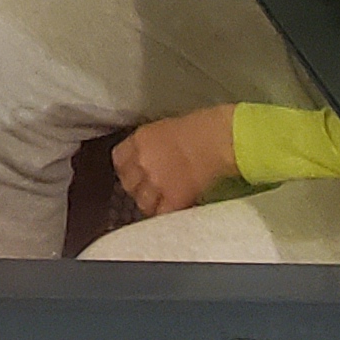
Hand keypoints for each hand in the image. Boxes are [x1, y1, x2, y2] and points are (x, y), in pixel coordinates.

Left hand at [110, 109, 236, 221]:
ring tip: (164, 201)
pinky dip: (167, 213)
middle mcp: (142, 161)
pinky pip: (162, 213)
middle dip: (137, 187)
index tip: (134, 172)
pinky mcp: (173, 198)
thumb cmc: (202, 126)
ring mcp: (156, 181)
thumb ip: (153, 144)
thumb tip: (150, 157)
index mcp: (140, 139)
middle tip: (151, 189)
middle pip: (128, 183)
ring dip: (152, 203)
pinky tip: (176, 208)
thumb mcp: (167, 128)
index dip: (127, 168)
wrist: (220, 139)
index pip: (118, 159)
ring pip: (143, 202)